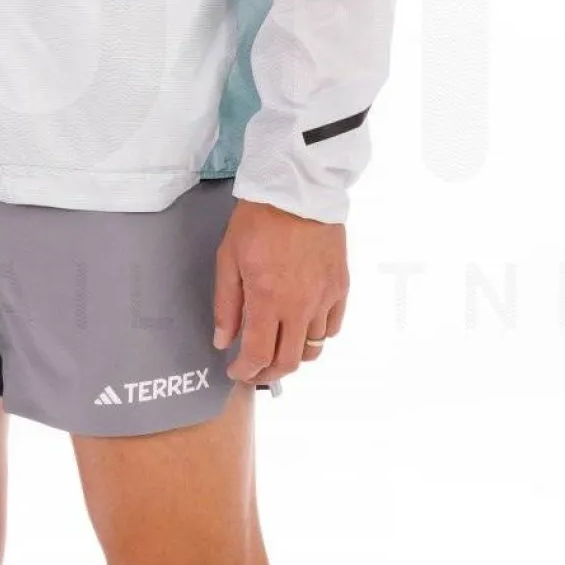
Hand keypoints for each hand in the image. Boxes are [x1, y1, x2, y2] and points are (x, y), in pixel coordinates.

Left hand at [213, 199, 346, 387]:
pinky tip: (302, 328)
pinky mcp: (340, 287)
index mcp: (268, 301)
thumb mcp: (228, 259)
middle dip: (268, 374)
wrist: (298, 190)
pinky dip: (317, 336)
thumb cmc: (258, 221)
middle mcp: (300, 307)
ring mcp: (324, 298)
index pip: (258, 355)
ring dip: (293, 356)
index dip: (245, 371)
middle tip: (255, 371)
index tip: (236, 372)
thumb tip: (223, 341)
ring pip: (313, 348)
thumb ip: (226, 305)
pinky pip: (332, 327)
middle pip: (288, 362)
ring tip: (278, 348)